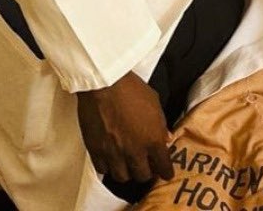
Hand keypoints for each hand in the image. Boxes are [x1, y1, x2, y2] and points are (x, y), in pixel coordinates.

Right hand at [77, 71, 173, 186]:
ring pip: (123, 177)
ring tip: (128, 164)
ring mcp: (114, 154)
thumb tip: (166, 138)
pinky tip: (111, 159)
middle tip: (146, 165)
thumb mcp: (154, 103)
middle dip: (147, 172)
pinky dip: (109, 167)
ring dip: (127, 172)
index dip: (166, 172)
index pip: (163, 166)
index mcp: (152, 139)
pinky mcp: (96, 152)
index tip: (166, 173)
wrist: (105, 85)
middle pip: (143, 176)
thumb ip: (161, 124)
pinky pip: (104, 170)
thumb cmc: (131, 89)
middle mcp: (134, 151)